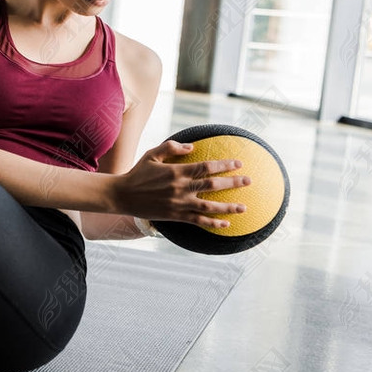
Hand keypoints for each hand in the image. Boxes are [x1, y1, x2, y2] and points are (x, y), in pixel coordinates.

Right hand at [106, 138, 251, 231]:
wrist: (123, 196)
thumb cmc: (138, 172)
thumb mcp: (152, 154)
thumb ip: (172, 147)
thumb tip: (193, 147)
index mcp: (176, 171)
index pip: (206, 166)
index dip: (224, 165)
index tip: (238, 163)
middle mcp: (181, 188)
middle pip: (212, 184)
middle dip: (233, 183)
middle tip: (249, 181)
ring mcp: (179, 204)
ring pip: (209, 206)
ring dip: (228, 207)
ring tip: (243, 207)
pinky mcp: (176, 216)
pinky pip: (198, 221)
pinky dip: (213, 223)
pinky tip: (225, 224)